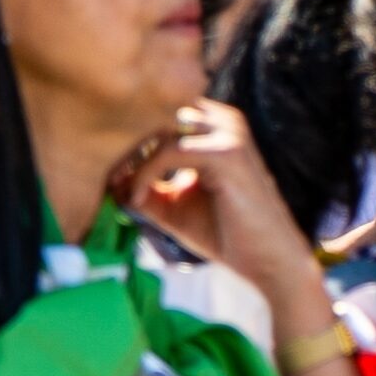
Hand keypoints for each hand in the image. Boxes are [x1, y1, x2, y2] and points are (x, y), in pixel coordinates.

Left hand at [115, 101, 326, 323]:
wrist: (269, 261)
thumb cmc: (225, 232)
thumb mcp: (174, 205)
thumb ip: (144, 188)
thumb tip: (108, 179)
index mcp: (215, 125)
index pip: (160, 114)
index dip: (130, 139)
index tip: (107, 170)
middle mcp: (224, 119)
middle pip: (157, 114)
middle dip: (127, 144)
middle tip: (106, 175)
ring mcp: (228, 133)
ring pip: (160, 130)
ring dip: (132, 159)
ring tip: (120, 189)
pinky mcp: (227, 153)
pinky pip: (169, 152)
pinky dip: (145, 175)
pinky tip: (136, 200)